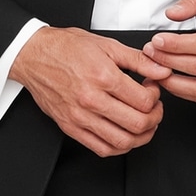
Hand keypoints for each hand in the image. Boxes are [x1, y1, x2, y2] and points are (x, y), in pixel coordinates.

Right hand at [9, 26, 172, 156]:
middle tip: (153, 108)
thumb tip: (162, 71)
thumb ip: (138, 60)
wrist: (33, 55)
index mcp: (103, 77)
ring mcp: (80, 117)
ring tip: (143, 123)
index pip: (144, 100)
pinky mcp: (70, 127)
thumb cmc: (66, 48)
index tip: (152, 89)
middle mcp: (91, 100)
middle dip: (155, 117)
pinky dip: (120, 147)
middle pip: (138, 124)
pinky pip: (102, 149)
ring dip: (142, 136)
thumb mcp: (107, 46)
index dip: (156, 97)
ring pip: (123, 142)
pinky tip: (125, 135)